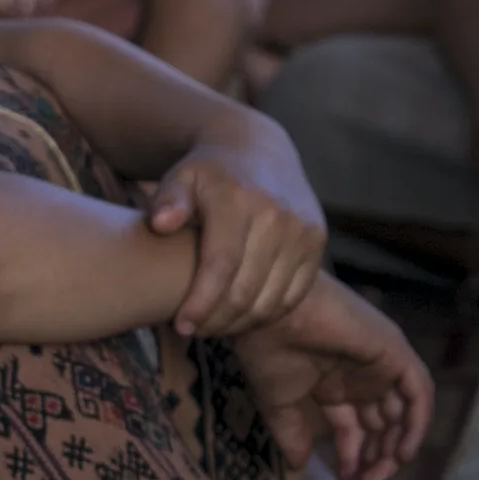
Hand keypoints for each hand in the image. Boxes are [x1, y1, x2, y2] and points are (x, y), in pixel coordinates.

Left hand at [145, 127, 327, 335]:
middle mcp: (278, 214)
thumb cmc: (210, 174)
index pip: (221, 266)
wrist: (260, 150)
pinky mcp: (317, 240)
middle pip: (246, 291)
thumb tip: (161, 223)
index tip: (181, 325)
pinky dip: (267, 314)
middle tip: (194, 329)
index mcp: (240, 199)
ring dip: (239, 323)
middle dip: (216, 321)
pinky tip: (242, 314)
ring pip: (270, 300)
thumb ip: (167, 201)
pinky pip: (294, 295)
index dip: (201, 303)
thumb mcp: (181, 179)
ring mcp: (303, 228)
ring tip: (214, 324)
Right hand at [232, 276, 431, 479]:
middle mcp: (362, 375)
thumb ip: (292, 435)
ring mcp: (381, 363)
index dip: (353, 463)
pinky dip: (416, 423)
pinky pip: (418, 392)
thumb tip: (298, 467)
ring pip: (401, 415)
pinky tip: (400, 454)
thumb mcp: (279, 404)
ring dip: (392, 452)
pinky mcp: (395, 351)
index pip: (356, 431)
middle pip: (381, 427)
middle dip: (373, 463)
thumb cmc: (268, 351)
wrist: (270, 315)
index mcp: (335, 384)